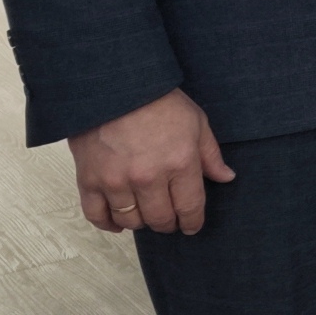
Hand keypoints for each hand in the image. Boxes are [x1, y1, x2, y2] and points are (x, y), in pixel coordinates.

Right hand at [69, 89, 232, 236]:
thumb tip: (226, 178)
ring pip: (130, 221)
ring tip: (146, 215)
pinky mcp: (89, 180)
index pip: (189, 207)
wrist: (113, 88)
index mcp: (179, 163)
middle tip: (170, 221)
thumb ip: (211, 155)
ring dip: (140, 223)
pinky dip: (108, 224)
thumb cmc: (159, 102)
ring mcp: (116, 181)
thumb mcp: (197, 122)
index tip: (192, 226)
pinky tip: (118, 222)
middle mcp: (148, 177)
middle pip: (160, 219)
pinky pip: (96, 215)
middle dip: (168, 224)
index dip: (193, 222)